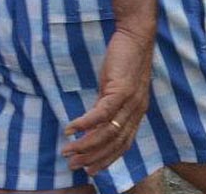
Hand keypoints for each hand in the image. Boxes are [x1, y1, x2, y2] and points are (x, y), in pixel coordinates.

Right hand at [61, 29, 153, 175]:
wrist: (136, 36)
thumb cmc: (125, 61)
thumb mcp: (116, 89)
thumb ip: (107, 108)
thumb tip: (91, 128)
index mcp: (137, 111)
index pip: (124, 144)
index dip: (107, 159)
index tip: (91, 170)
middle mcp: (136, 109)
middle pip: (114, 143)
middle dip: (93, 158)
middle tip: (73, 165)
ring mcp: (130, 100)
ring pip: (107, 132)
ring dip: (85, 145)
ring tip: (67, 151)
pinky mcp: (120, 89)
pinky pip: (101, 113)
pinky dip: (84, 124)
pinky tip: (69, 130)